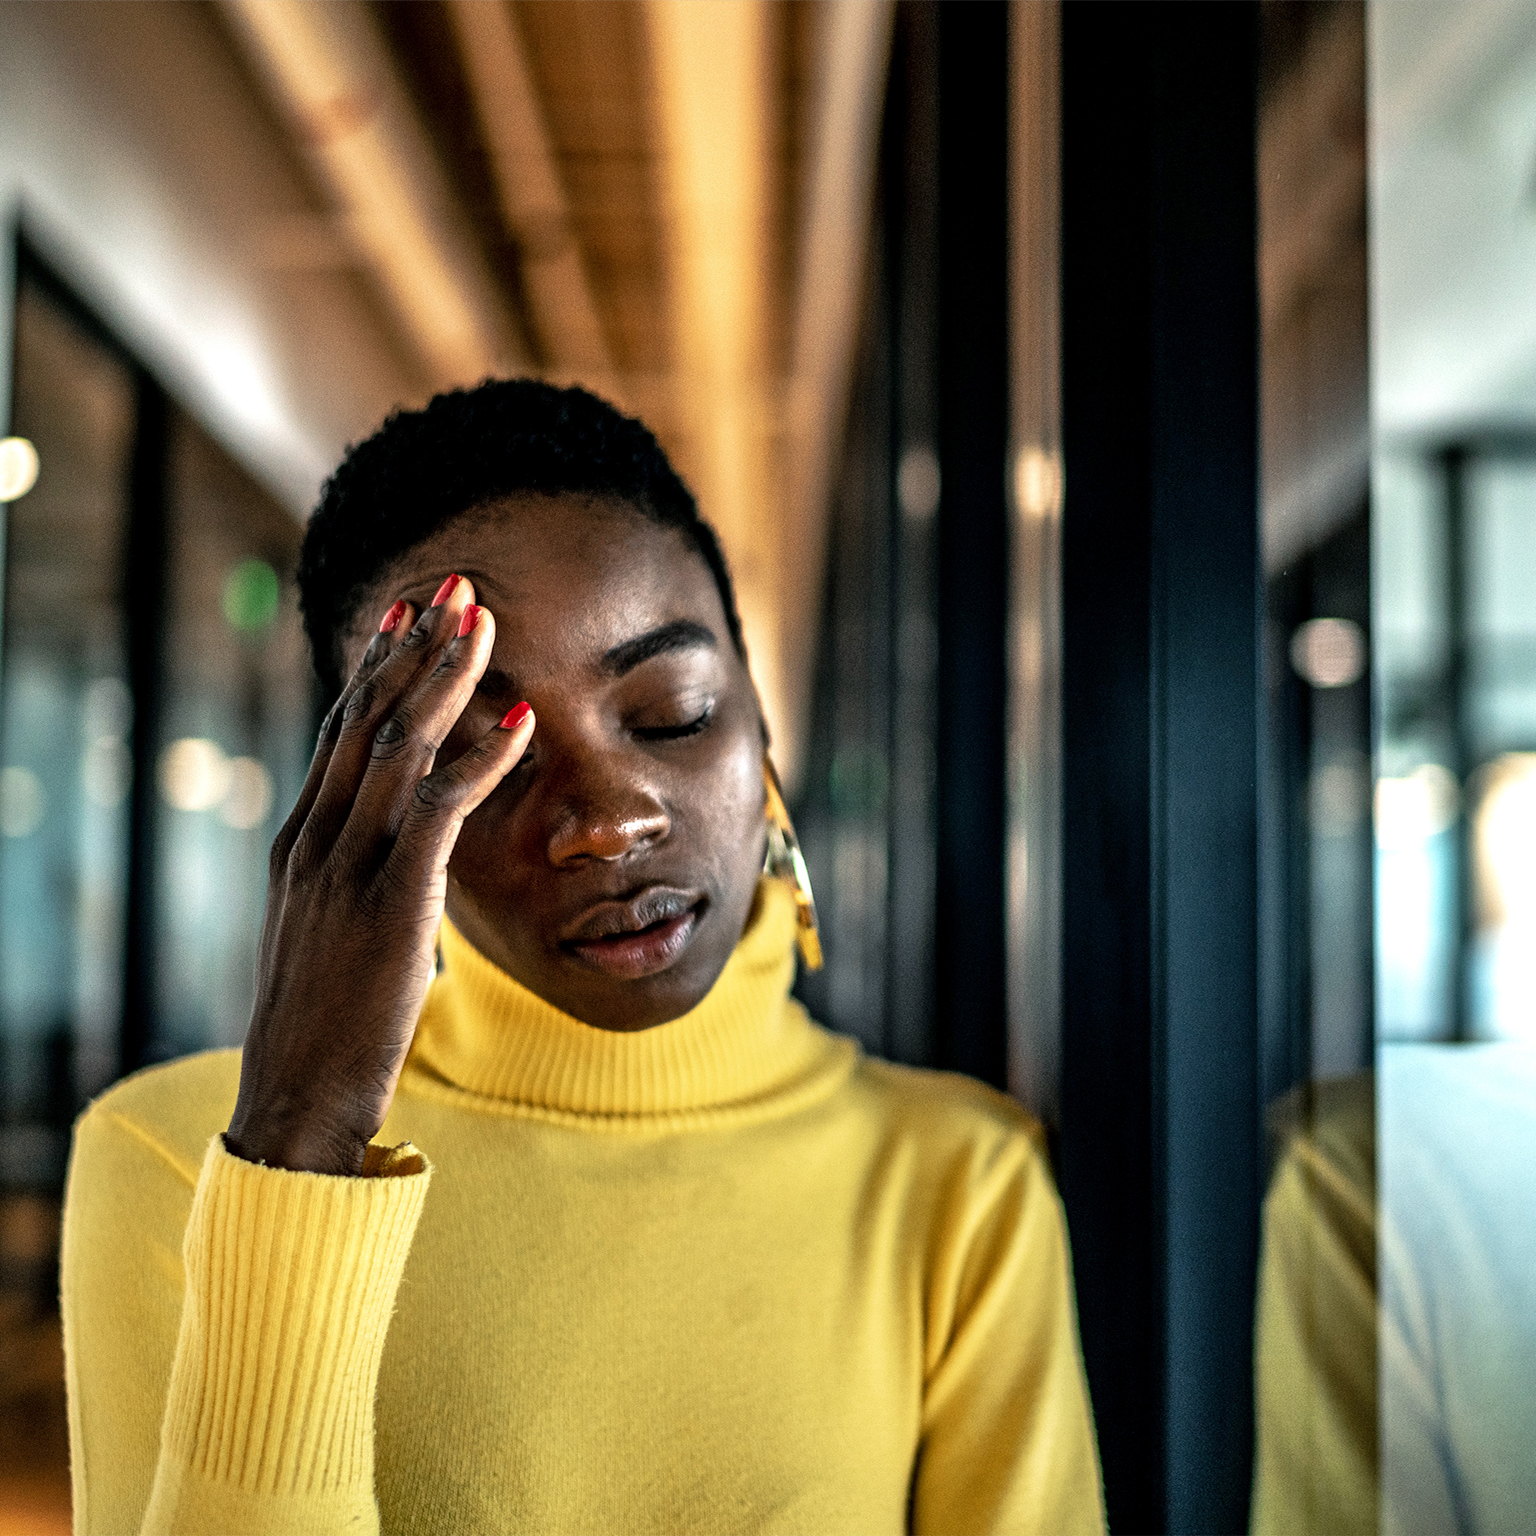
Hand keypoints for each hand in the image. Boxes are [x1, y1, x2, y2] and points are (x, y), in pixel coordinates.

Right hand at [226, 577, 534, 1174]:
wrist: (295, 1099)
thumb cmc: (325, 1022)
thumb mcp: (330, 932)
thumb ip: (356, 876)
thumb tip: (398, 845)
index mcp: (302, 843)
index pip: (340, 733)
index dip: (377, 668)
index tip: (409, 615)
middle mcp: (317, 841)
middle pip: (367, 720)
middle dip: (414, 649)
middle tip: (454, 586)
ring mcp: (347, 869)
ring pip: (399, 749)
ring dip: (447, 682)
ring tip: (487, 626)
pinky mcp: (391, 904)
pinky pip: (438, 812)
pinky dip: (480, 760)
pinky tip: (519, 722)